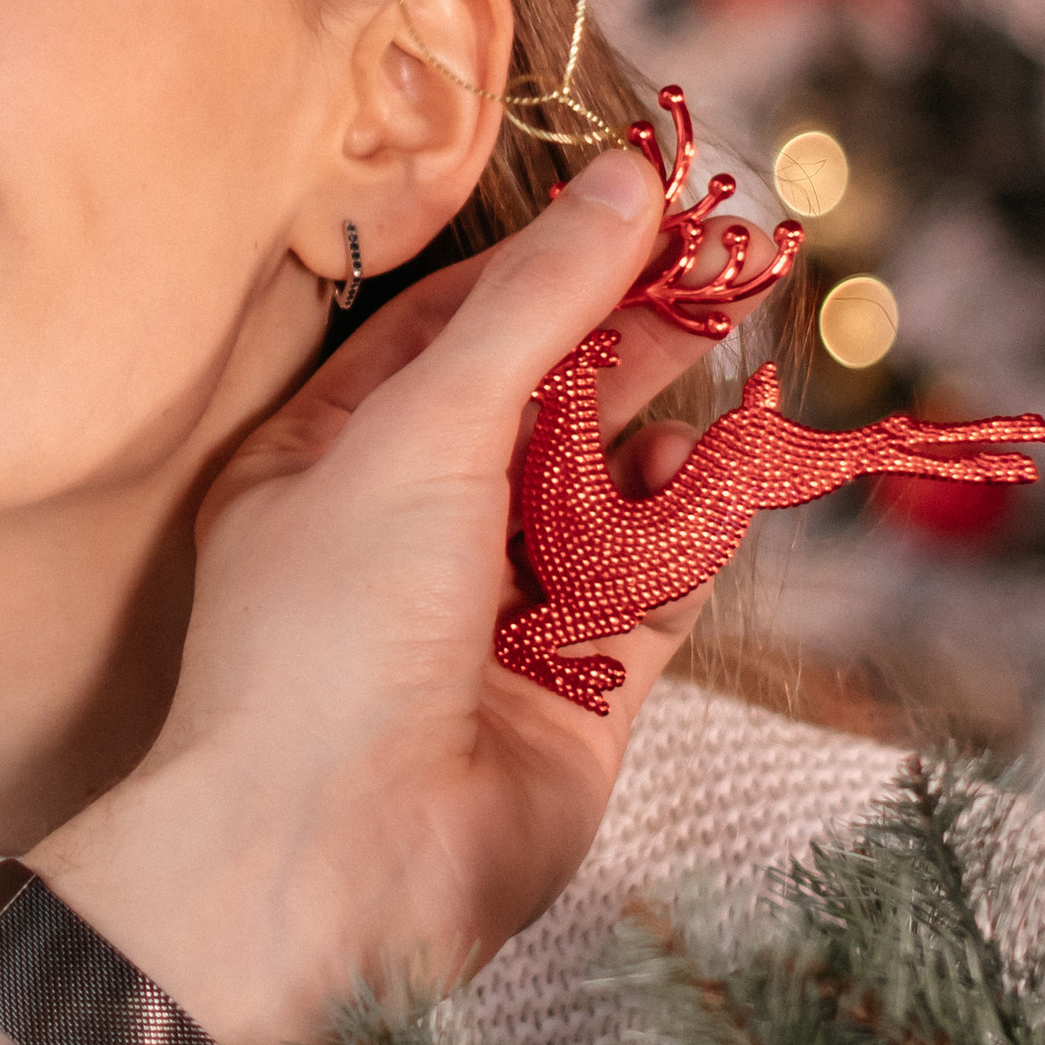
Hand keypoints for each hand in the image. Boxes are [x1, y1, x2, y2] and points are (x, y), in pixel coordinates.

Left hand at [28, 144, 693, 1044]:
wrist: (334, 864)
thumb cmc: (331, 634)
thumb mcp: (423, 431)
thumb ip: (535, 308)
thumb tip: (625, 181)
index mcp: (320, 460)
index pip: (439, 328)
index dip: (540, 262)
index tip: (640, 198)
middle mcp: (402, 532)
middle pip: (534, 405)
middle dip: (622, 335)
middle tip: (719, 262)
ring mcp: (491, 614)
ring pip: (601, 494)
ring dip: (661, 426)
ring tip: (724, 349)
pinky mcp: (575, 691)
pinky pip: (648, 588)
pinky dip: (685, 530)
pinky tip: (706, 468)